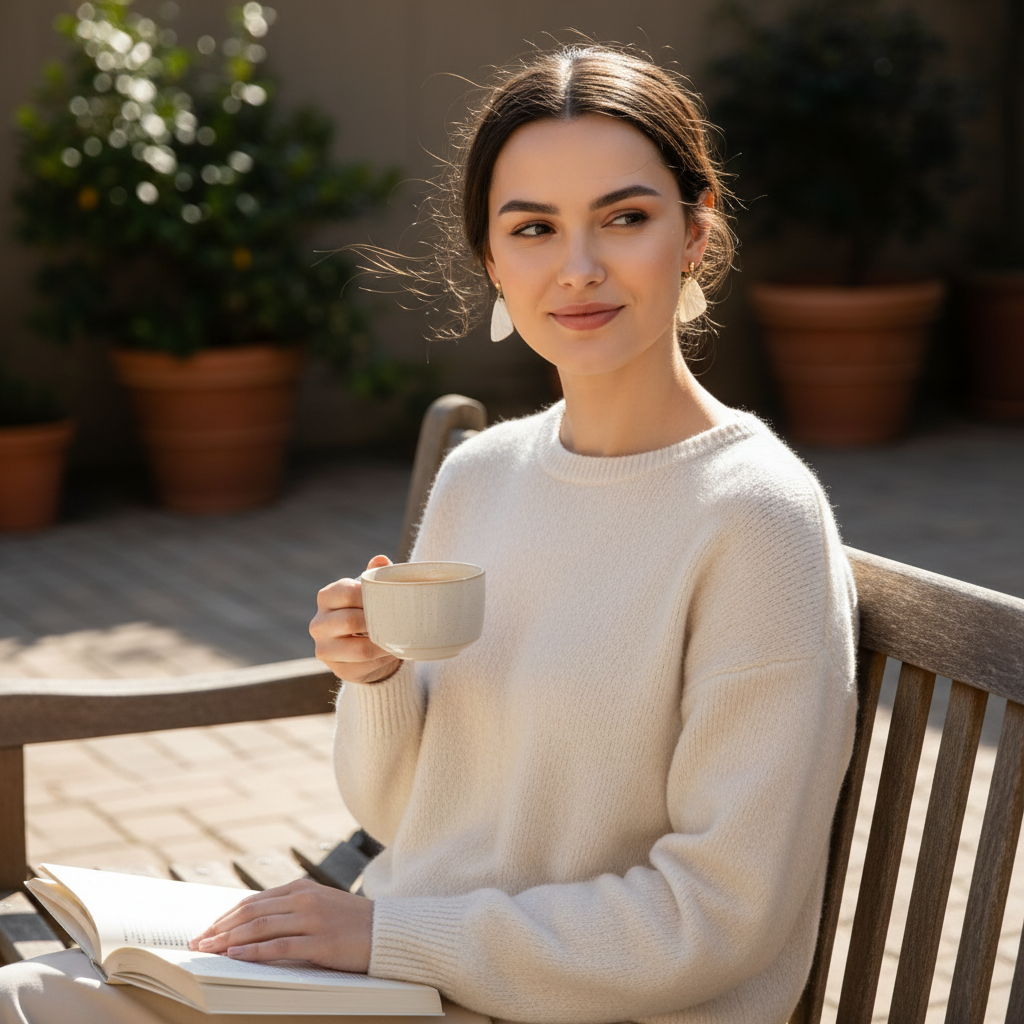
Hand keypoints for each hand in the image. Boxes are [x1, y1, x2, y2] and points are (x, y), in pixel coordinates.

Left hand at [188, 878, 372, 972]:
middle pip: (251, 913)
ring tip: (208, 951)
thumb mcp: (321, 905)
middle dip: (220, 929)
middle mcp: (305, 899)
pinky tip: (236, 957)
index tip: (206, 929)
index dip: (226, 916)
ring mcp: (313, 919)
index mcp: (302, 888)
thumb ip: (292, 908)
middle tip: (197, 943)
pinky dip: (254, 952)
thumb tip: (255, 922)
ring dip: (229, 940)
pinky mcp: (321, 942)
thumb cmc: (353, 922)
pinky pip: (280, 946)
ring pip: (260, 927)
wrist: (389, 931)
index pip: (253, 901)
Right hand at [310, 554, 402, 683]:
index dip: (369, 596)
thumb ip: (375, 576)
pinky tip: (392, 651)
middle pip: (350, 621)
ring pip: (360, 649)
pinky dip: (383, 659)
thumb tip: (381, 560)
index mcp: (326, 597)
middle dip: (377, 621)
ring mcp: (325, 649)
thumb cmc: (367, 610)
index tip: (388, 599)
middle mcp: (318, 624)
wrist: (362, 648)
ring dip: (384, 643)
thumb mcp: (371, 591)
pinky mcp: (338, 670)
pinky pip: (366, 666)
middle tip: (397, 620)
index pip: (346, 592)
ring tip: (398, 637)